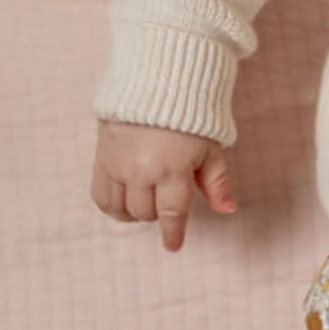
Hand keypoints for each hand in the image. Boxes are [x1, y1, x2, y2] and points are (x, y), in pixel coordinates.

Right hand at [91, 120, 237, 251]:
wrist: (157, 83)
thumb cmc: (192, 116)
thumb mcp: (211, 147)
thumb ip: (218, 181)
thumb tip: (229, 210)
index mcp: (174, 168)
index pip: (172, 213)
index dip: (173, 233)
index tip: (174, 246)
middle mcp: (142, 171)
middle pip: (146, 213)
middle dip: (159, 213)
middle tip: (167, 199)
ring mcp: (118, 166)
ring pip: (121, 210)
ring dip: (136, 212)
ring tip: (148, 200)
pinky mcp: (101, 159)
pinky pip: (100, 197)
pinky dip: (112, 206)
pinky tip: (125, 200)